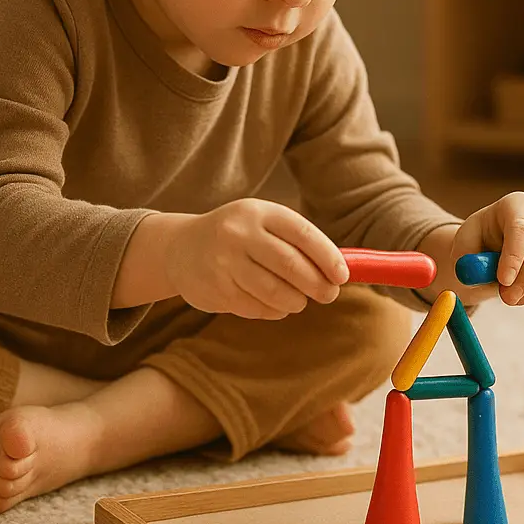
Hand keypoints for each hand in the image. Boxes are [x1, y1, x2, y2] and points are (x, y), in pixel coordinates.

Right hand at [165, 199, 348, 318]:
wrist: (180, 248)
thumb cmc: (238, 237)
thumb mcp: (263, 225)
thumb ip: (297, 243)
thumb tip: (341, 270)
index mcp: (258, 212)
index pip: (302, 234)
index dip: (328, 257)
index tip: (342, 276)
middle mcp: (239, 233)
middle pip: (291, 265)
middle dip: (317, 285)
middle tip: (328, 294)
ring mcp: (224, 262)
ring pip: (275, 292)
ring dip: (296, 301)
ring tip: (300, 300)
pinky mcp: (216, 289)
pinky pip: (256, 307)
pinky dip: (274, 310)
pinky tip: (275, 305)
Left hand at [452, 192, 523, 305]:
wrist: (495, 245)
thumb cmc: (479, 242)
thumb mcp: (465, 247)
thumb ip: (468, 260)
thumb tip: (478, 274)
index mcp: (516, 203)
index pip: (521, 227)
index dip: (514, 256)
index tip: (503, 281)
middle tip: (507, 298)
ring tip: (511, 298)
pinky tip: (523, 296)